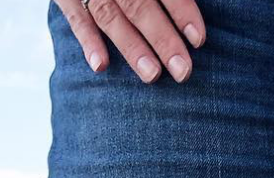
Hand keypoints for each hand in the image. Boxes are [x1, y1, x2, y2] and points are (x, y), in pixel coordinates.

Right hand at [56, 0, 205, 82]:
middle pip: (138, 4)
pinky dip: (87, 40)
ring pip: (109, 15)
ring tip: (152, 75)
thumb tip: (190, 16)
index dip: (181, 10)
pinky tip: (100, 66)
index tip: (198, 38)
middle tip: (182, 70)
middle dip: (162, 38)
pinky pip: (75, 17)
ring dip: (131, 47)